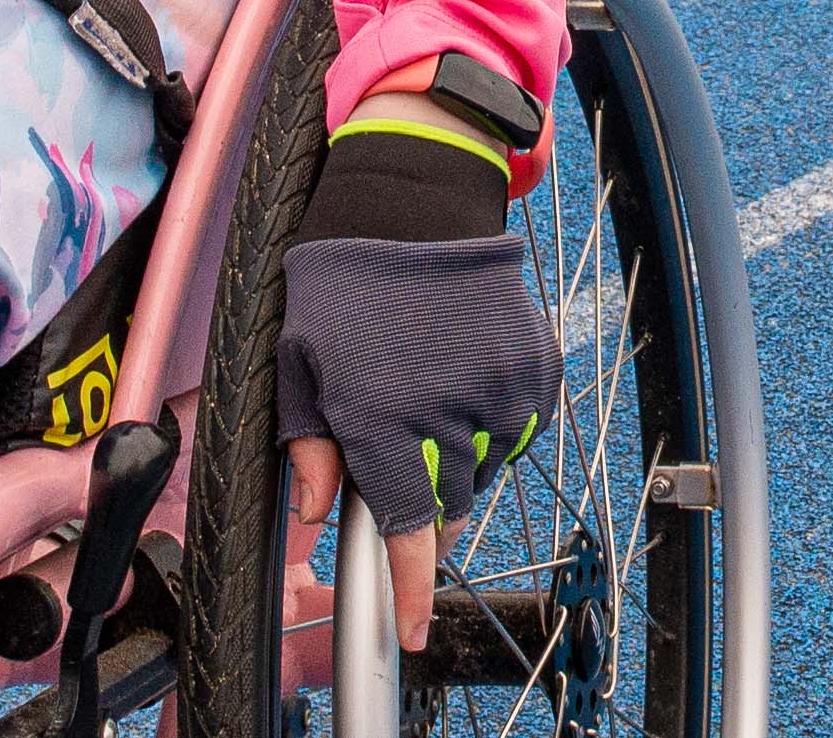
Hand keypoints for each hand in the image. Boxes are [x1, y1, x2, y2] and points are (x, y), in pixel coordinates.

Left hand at [272, 108, 561, 656]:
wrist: (414, 202)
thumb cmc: (343, 280)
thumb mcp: (298, 360)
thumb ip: (307, 443)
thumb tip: (316, 514)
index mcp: (381, 418)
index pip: (403, 530)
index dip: (409, 590)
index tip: (413, 631)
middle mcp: (447, 414)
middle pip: (445, 505)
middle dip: (420, 495)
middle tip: (396, 442)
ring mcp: (499, 392)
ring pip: (484, 468)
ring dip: (455, 452)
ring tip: (424, 385)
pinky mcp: (534, 370)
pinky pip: (515, 426)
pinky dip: (488, 417)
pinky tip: (459, 368)